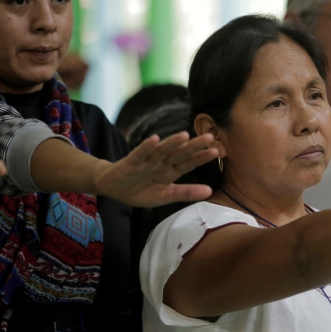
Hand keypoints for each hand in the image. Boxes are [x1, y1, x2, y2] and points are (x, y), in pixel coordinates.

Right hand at [93, 132, 216, 206]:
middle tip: (209, 137)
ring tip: (185, 135)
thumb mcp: (165, 196)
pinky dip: (146, 147)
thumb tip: (210, 191)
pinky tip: (154, 139)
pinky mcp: (130, 163)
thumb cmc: (140, 191)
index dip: (201, 158)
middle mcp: (161, 164)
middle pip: (179, 154)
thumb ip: (186, 193)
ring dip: (172, 143)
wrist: (113, 189)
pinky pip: (139, 154)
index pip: (189, 164)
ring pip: (161, 151)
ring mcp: (146, 162)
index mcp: (170, 172)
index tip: (217, 151)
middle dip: (193, 146)